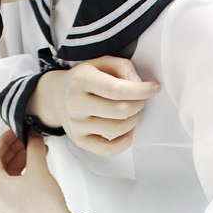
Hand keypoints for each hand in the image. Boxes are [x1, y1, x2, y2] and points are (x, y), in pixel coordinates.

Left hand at [0, 129, 77, 212]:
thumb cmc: (44, 203)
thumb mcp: (38, 169)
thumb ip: (33, 147)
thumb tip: (33, 134)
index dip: (3, 139)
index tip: (15, 130)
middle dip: (13, 149)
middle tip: (27, 137)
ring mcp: (5, 204)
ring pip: (8, 175)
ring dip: (20, 159)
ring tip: (36, 148)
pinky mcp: (17, 209)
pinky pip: (15, 185)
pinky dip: (24, 172)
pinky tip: (38, 164)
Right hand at [29, 55, 160, 156]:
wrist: (57, 96)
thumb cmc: (86, 79)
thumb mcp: (101, 63)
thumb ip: (123, 67)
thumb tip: (139, 84)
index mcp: (81, 80)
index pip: (117, 89)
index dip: (141, 90)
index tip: (155, 88)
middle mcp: (76, 104)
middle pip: (121, 110)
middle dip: (139, 105)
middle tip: (141, 100)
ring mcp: (77, 125)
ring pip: (118, 128)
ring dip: (134, 120)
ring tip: (134, 112)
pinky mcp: (80, 141)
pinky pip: (109, 150)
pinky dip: (125, 142)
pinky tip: (128, 131)